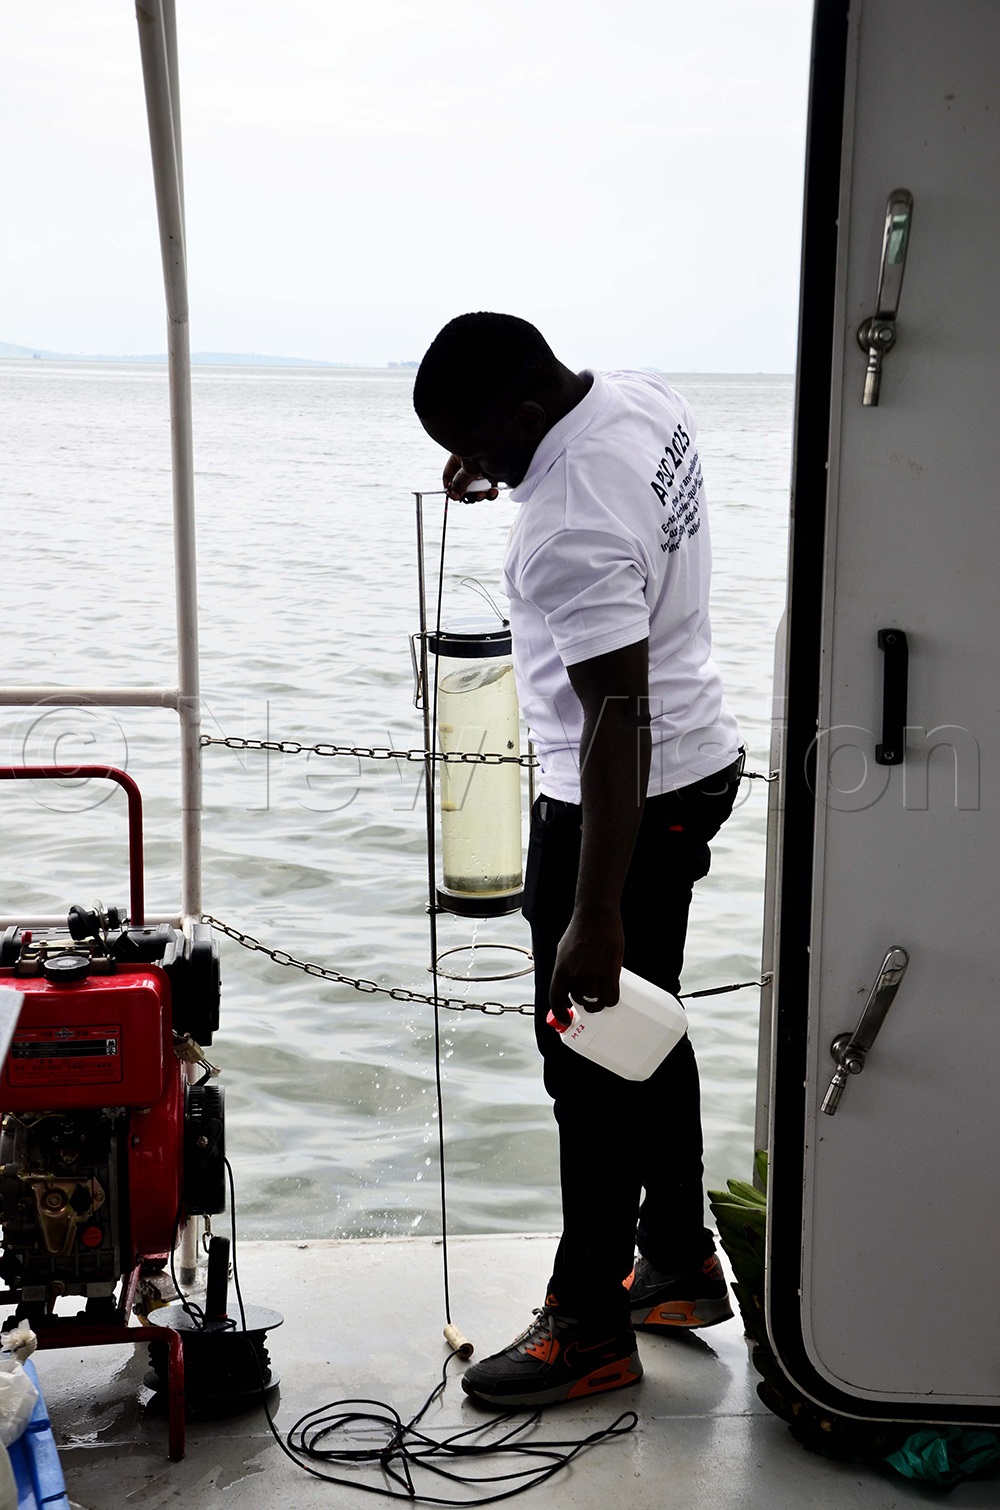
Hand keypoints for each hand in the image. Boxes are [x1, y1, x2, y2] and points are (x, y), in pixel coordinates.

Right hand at [443, 454, 498, 501]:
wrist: (506, 447)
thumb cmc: (485, 449)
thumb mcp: (469, 467)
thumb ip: (460, 482)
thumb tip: (454, 495)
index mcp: (458, 458)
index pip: (448, 474)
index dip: (449, 487)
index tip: (452, 496)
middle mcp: (468, 464)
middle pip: (463, 484)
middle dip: (467, 494)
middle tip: (470, 498)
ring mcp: (480, 469)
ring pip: (476, 488)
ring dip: (480, 495)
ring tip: (483, 495)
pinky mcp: (492, 474)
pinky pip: (489, 487)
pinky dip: (490, 492)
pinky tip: (493, 492)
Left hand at [548, 908, 623, 1025]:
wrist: (596, 915)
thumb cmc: (581, 930)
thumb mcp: (563, 951)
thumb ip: (565, 970)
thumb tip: (567, 987)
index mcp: (560, 970)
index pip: (556, 1000)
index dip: (560, 1014)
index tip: (566, 1020)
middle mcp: (573, 976)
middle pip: (580, 1001)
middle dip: (585, 1001)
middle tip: (592, 995)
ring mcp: (591, 975)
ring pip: (596, 1001)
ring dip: (600, 1000)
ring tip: (603, 991)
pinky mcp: (609, 973)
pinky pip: (610, 997)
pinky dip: (611, 999)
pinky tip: (611, 993)